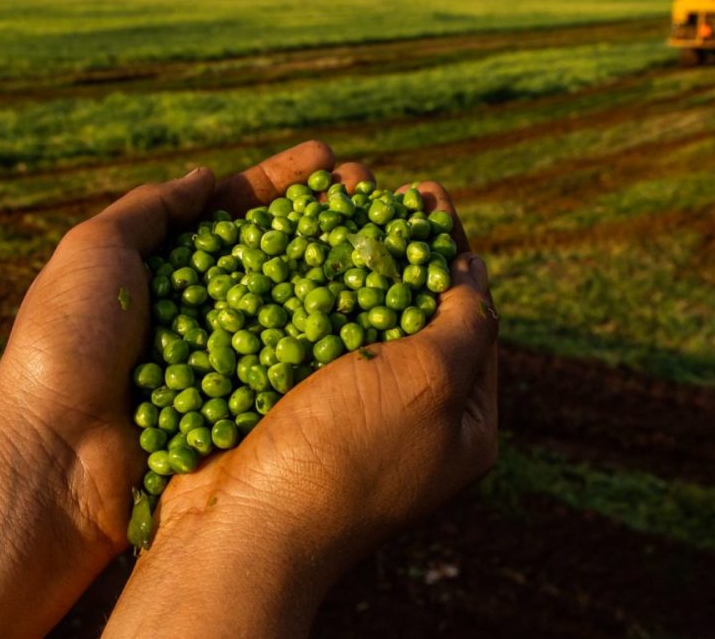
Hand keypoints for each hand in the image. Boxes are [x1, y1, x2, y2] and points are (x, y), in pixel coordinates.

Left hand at [0, 140, 340, 555]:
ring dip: (342, 271)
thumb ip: (150, 209)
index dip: (281, 185)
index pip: (234, 213)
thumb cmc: (65, 344)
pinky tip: (379, 309)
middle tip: (376, 193)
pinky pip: (294, 365)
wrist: (54, 454)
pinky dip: (334, 337)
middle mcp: (203, 309)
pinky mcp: (242, 407)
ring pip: (295, 305)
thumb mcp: (93, 251)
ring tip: (391, 239)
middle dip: (325, 220)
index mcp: (166, 267)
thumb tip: (207, 179)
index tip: (329, 161)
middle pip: (276, 253)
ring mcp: (226, 359)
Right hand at [103, 167, 498, 637]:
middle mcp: (409, 418)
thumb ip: (465, 321)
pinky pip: (303, 333)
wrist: (242, 529)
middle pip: (412, 310)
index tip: (427, 194)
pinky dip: (299, 285)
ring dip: (345, 254)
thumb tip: (471, 271)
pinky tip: (287, 240)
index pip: (471, 318)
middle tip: (376, 186)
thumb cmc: (347, 455)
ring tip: (330, 196)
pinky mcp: (290, 407)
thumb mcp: (432, 380)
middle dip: (395, 243)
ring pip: (353, 314)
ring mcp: (346, 414)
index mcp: (462, 422)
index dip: (451, 250)